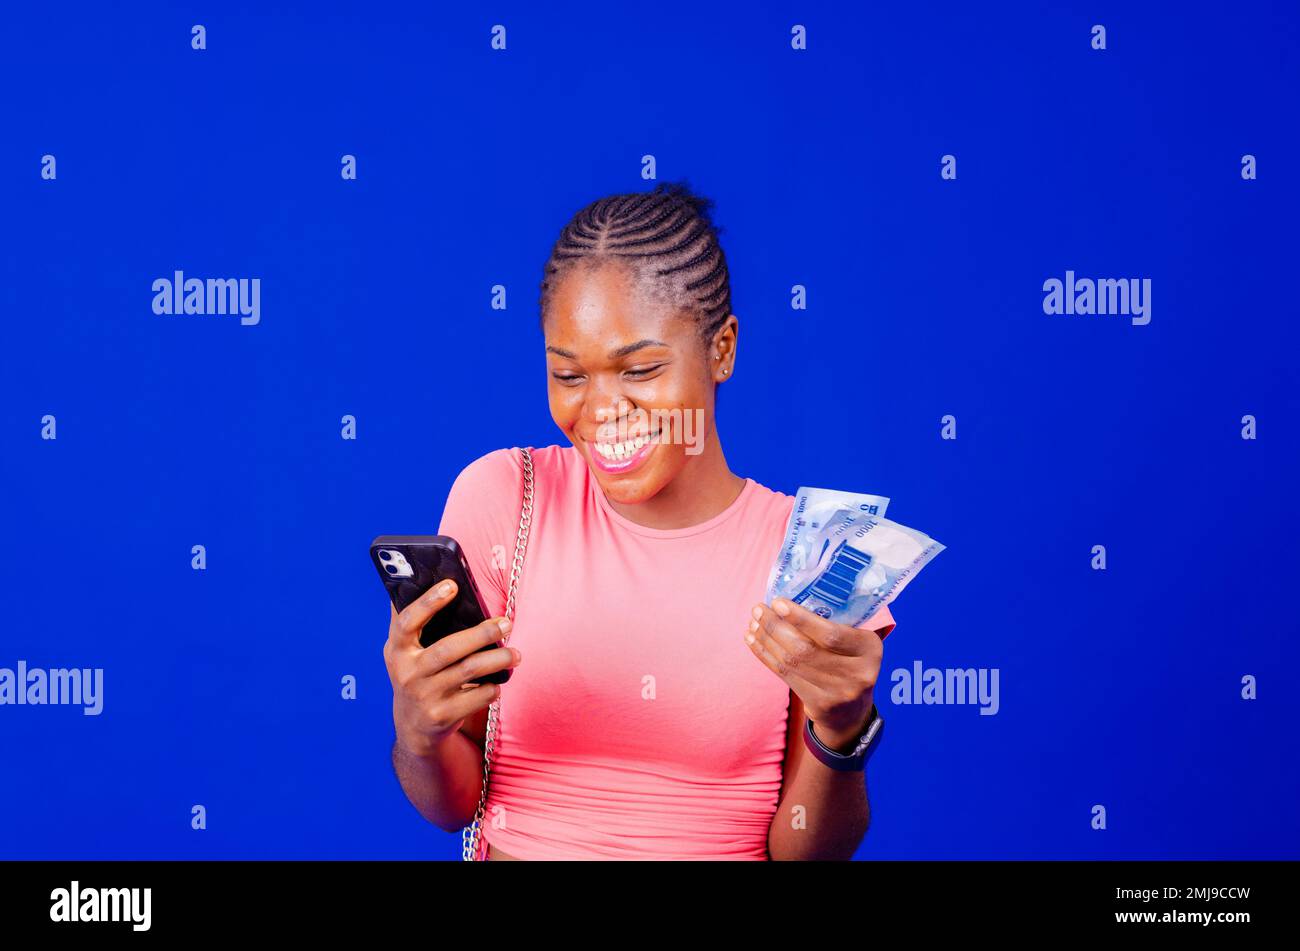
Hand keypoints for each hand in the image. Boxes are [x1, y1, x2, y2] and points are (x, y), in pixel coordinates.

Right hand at [382, 579, 522, 758]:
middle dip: (482, 633)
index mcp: (397, 650)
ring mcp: (425, 696)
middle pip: (448, 648)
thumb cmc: (416, 674)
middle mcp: (408, 673)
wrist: (413, 726)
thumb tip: (422, 575)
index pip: (407, 622)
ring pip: (469, 671)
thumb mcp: (405, 651)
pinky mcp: (442, 716)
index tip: (453, 585)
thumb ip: (412, 621)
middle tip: (507, 623)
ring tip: (515, 653)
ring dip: (498, 659)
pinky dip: (493, 687)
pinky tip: (499, 681)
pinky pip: (477, 697)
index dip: (428, 602)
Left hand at [746, 598, 885, 750]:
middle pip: (805, 649)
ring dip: (766, 639)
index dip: (801, 619)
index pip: (831, 634)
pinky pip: (784, 676)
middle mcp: (857, 674)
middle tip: (758, 609)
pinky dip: (765, 655)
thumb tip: (794, 596)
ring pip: (791, 662)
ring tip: (753, 622)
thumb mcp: (857, 642)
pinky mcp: (818, 705)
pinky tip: (753, 640)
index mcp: (869, 650)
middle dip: (776, 627)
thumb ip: (838, 622)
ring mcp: (837, 693)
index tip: (778, 602)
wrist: (853, 711)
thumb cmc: (851, 661)